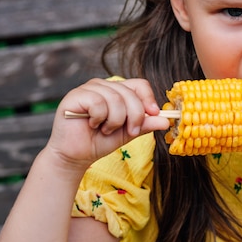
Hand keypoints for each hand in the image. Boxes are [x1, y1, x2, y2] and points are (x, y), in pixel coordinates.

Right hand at [46, 78, 169, 169]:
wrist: (76, 156)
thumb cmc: (99, 142)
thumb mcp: (128, 133)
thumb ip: (145, 124)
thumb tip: (166, 121)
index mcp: (117, 91)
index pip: (140, 84)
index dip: (149, 98)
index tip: (154, 114)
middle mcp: (104, 86)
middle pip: (130, 93)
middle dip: (134, 116)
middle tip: (130, 132)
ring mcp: (89, 88)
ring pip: (115, 98)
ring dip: (115, 120)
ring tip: (105, 129)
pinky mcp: (76, 95)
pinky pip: (98, 102)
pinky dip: (100, 118)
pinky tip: (93, 124)